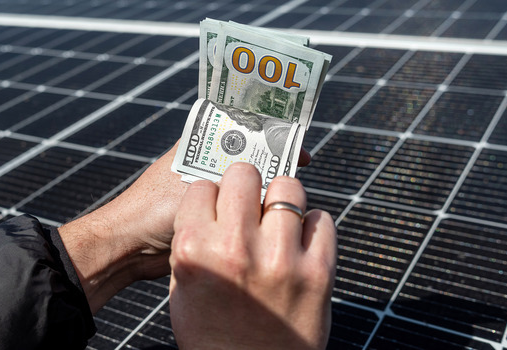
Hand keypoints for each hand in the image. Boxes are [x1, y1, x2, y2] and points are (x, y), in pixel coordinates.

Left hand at [59, 143, 313, 313]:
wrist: (127, 248)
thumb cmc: (150, 211)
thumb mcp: (194, 186)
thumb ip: (226, 179)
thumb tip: (267, 173)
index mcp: (194, 145)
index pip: (238, 127)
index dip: (267, 131)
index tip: (292, 141)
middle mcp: (201, 164)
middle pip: (246, 156)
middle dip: (270, 162)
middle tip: (297, 169)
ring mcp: (204, 191)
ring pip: (243, 185)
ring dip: (262, 190)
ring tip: (286, 195)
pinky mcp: (206, 218)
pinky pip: (237, 210)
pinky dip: (252, 212)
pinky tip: (269, 218)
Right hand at [169, 163, 336, 349]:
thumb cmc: (211, 332)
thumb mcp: (184, 283)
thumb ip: (196, 238)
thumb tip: (216, 201)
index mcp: (194, 248)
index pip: (202, 186)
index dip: (212, 196)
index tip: (218, 207)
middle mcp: (235, 248)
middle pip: (244, 174)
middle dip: (246, 185)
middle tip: (249, 204)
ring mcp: (280, 258)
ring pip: (288, 188)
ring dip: (282, 200)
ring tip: (278, 220)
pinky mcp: (318, 272)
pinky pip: (321, 219)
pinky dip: (312, 227)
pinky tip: (300, 243)